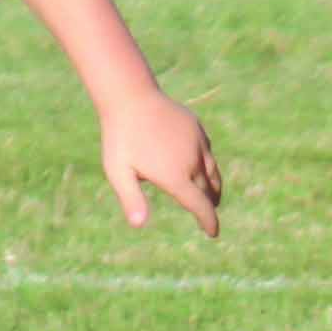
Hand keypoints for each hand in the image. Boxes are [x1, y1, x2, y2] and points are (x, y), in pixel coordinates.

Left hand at [99, 88, 221, 238]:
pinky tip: (201, 165)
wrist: (131, 97)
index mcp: (175, 177)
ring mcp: (197, 142)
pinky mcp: (196, 128)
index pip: (200, 206)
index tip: (213, 233)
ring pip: (212, 170)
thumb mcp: (118, 172)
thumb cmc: (121, 138)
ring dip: (213, 186)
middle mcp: (192, 161)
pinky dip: (207, 163)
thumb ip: (131, 199)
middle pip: (207, 190)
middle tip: (209, 214)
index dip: (209, 222)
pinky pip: (207, 150)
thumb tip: (138, 225)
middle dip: (210, 204)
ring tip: (212, 195)